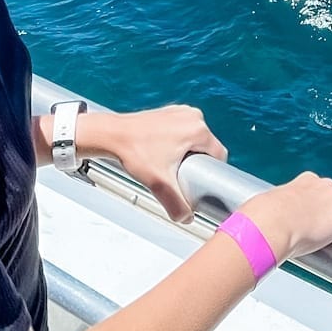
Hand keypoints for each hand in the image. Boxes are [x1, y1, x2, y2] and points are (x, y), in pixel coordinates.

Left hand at [85, 105, 227, 222]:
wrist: (112, 135)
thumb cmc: (134, 152)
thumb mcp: (159, 184)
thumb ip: (176, 205)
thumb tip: (187, 218)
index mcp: (198, 129)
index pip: (219, 156)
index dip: (211, 172)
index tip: (196, 180)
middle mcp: (193, 116)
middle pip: (206, 148)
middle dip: (197, 163)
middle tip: (178, 173)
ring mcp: (181, 111)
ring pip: (194, 140)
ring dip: (187, 153)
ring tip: (169, 164)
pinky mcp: (171, 112)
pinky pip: (183, 131)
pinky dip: (177, 142)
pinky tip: (163, 152)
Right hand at [238, 173, 331, 261]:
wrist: (271, 224)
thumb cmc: (262, 217)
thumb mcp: (266, 206)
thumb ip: (271, 210)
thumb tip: (255, 224)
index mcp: (306, 180)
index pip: (320, 189)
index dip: (318, 205)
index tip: (310, 217)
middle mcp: (324, 184)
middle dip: (330, 213)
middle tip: (318, 232)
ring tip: (329, 239)